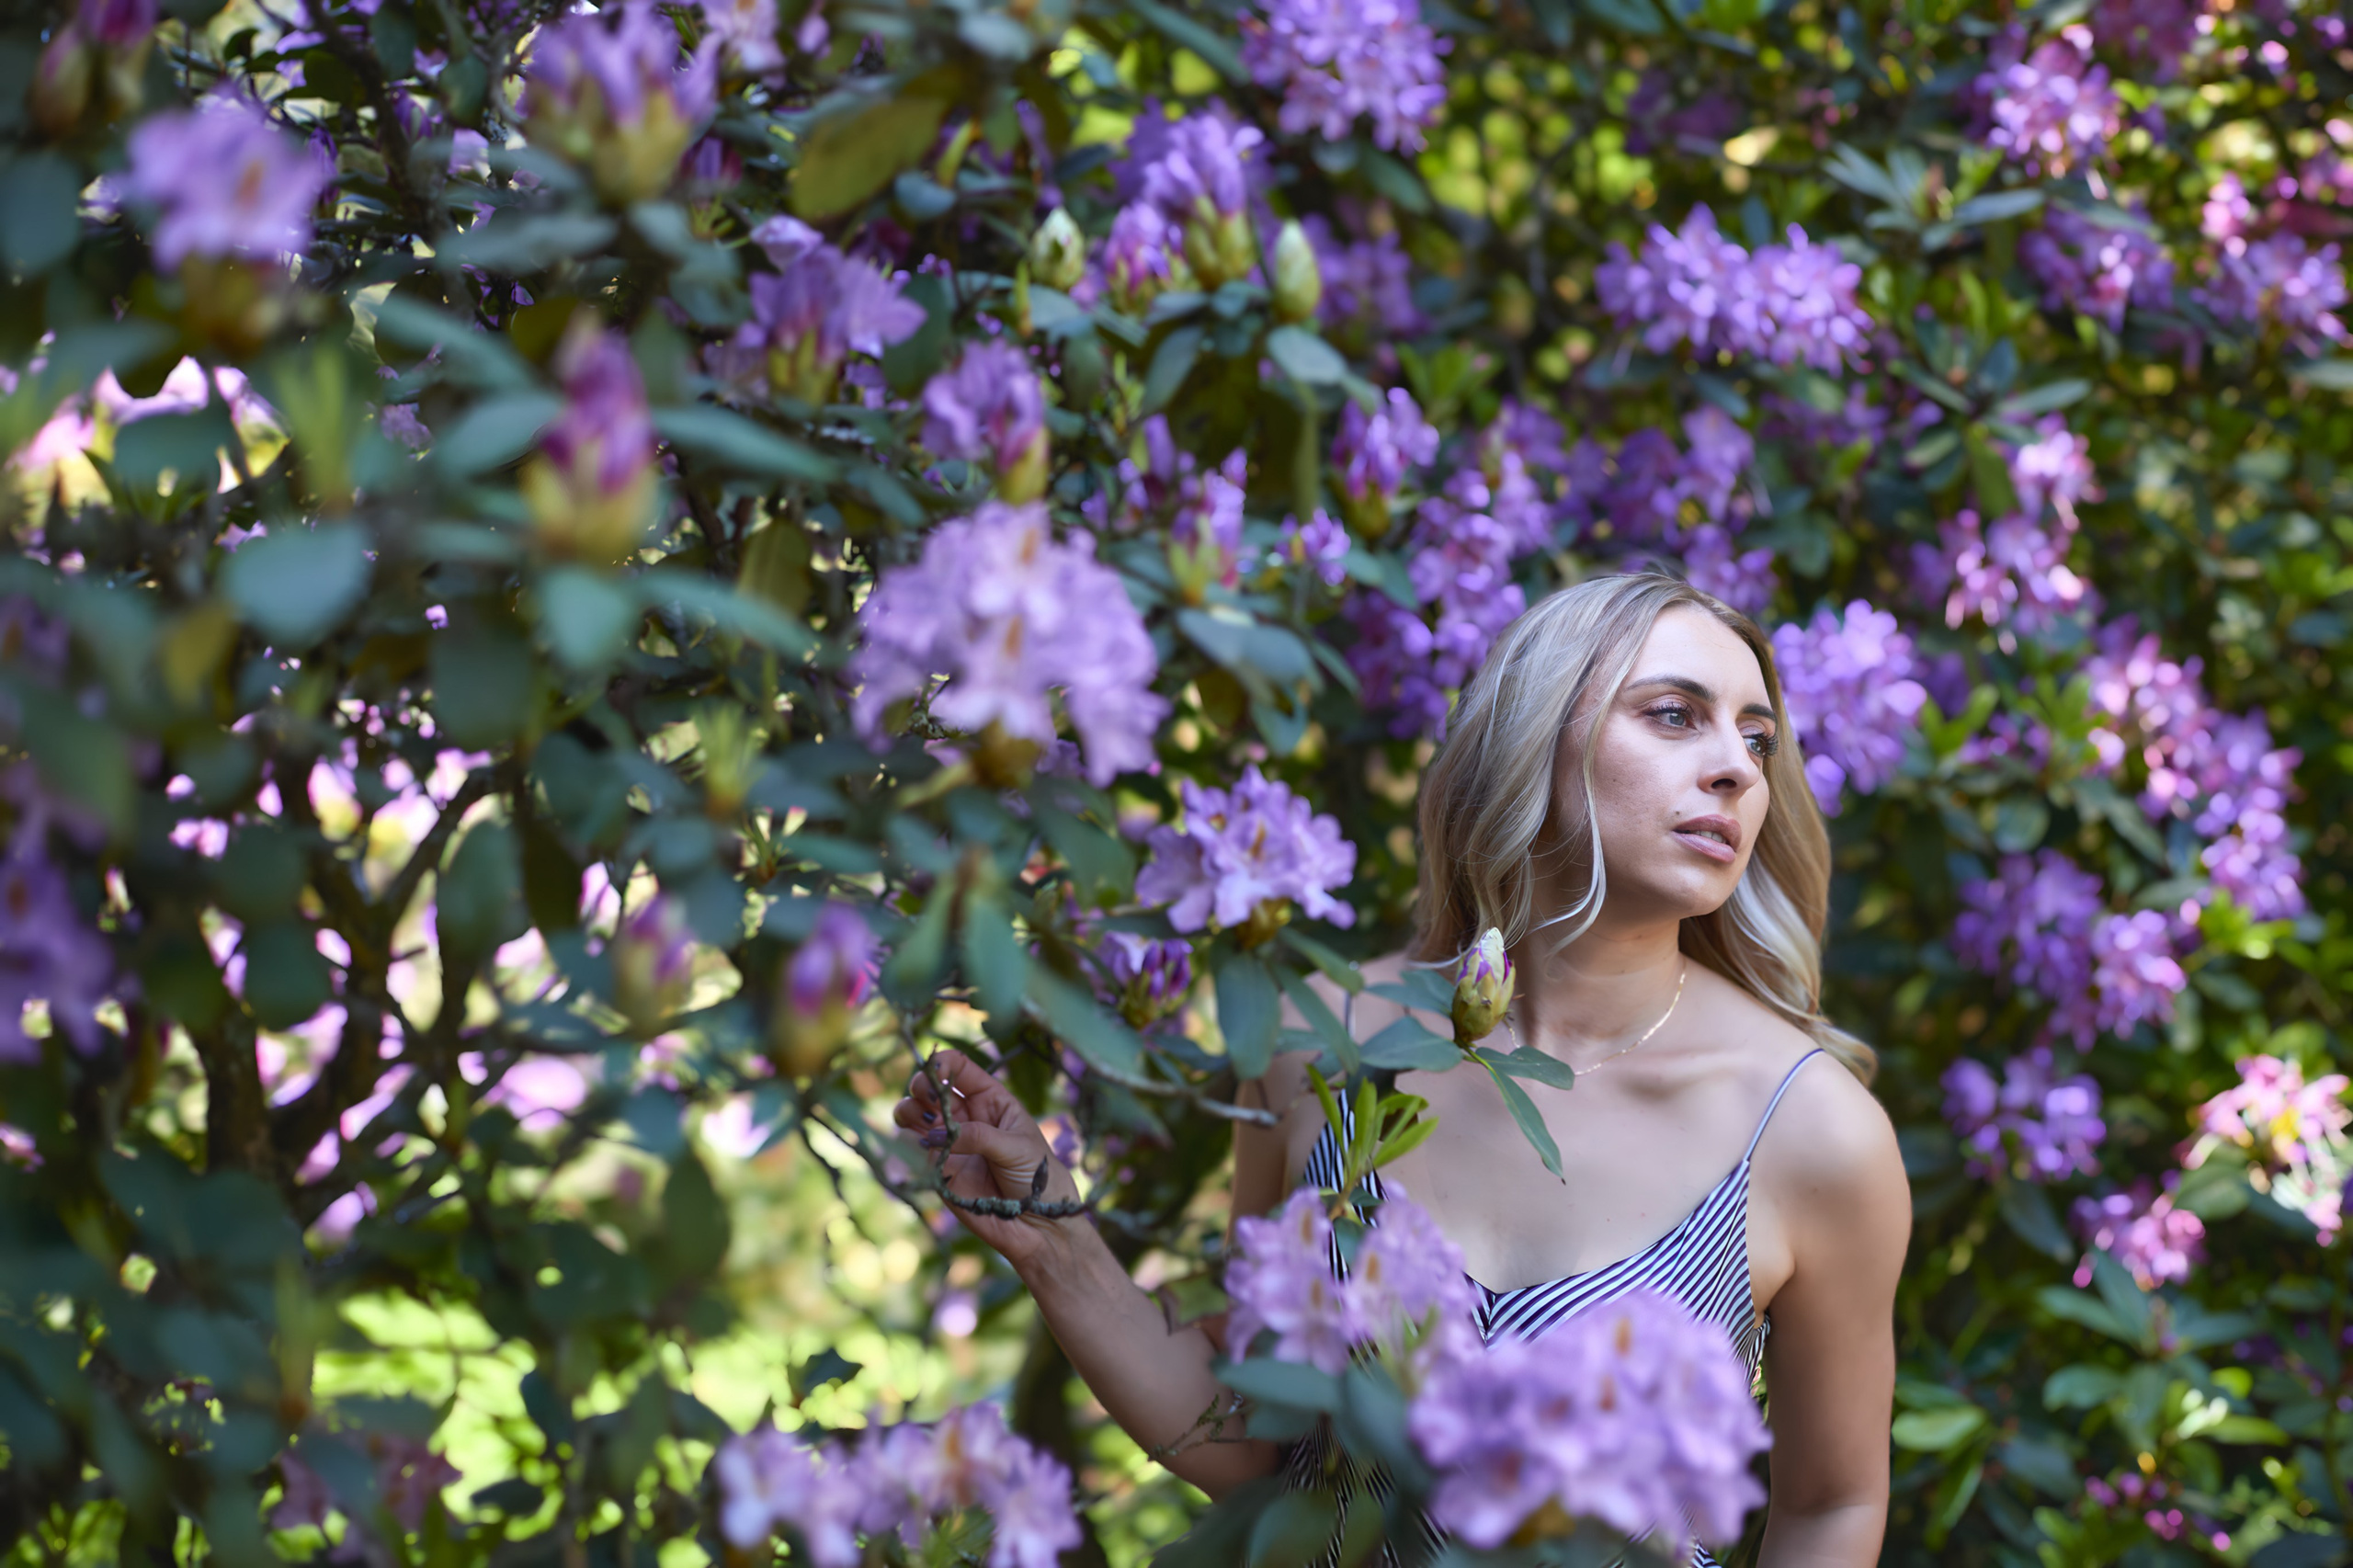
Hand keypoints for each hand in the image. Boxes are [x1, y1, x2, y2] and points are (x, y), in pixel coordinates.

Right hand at [892, 1048, 1083, 1276]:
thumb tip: (937, 1135)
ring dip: (909, 1109)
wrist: (1037, 1226)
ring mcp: (950, 1141)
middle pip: (931, 1086)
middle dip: (922, 1084)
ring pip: (915, 1113)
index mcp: (992, 1101)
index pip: (960, 1068)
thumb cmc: (1039, 1178)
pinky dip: (908, 1139)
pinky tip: (924, 1145)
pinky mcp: (939, 1168)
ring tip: (922, 1122)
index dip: (943, 1063)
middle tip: (928, 1098)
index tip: (934, 1069)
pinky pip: (913, 1146)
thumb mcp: (1016, 1148)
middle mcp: (967, 1116)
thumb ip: (978, 1136)